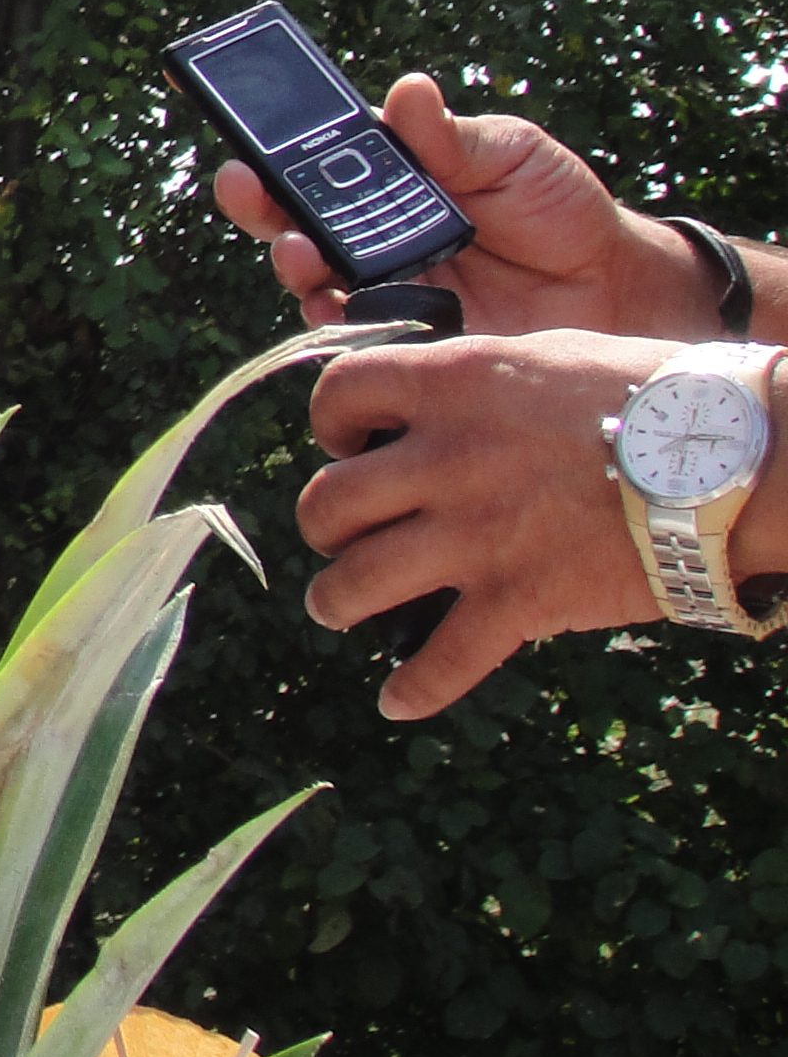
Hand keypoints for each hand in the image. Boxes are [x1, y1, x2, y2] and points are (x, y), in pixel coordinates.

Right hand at [208, 74, 716, 337]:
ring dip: (293, 261)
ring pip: (310, 276)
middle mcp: (369, 233)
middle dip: (257, 202)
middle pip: (289, 217)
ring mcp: (381, 286)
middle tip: (248, 189)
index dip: (267, 145)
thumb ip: (455, 136)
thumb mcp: (514, 156)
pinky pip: (351, 335)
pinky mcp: (402, 338)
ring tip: (302, 252)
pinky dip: (337, 322)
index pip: (312, 158)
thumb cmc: (560, 208)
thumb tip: (408, 91)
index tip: (238, 129)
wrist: (615, 288)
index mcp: (386, 177)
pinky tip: (340, 306)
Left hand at [297, 330, 682, 720]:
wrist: (735, 462)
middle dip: (322, 524)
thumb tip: (439, 396)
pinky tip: (396, 701)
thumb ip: (480, 379)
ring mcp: (477, 535)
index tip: (348, 442)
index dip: (330, 421)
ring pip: (354, 581)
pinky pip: (444, 660)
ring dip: (334, 599)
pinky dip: (414, 690)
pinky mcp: (520, 600)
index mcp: (454, 386)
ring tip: (335, 607)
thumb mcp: (551, 354)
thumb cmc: (654, 395)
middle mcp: (447, 461)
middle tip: (339, 533)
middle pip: (328, 502)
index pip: (338, 394)